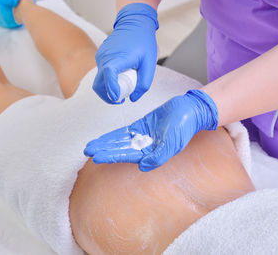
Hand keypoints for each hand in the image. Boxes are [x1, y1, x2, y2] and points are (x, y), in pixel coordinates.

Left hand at [84, 90, 218, 171]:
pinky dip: (113, 135)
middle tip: (87, 151)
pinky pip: (124, 131)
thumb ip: (158, 157)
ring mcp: (141, 136)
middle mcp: (143, 146)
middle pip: (118, 149)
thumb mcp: (173, 144)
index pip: (125, 155)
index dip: (110, 156)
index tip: (96, 157)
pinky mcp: (141, 126)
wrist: (189, 111)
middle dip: (103, 150)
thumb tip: (142, 167)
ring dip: (105, 143)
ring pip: (119, 141)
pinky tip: (103, 138)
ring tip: (90, 146)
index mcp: (149, 153)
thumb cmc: (183, 128)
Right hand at [93, 3, 158, 103]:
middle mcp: (105, 57)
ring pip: (98, 79)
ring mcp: (100, 56)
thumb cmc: (143, 41)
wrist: (134, 22)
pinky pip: (100, 72)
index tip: (117, 98)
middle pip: (99, 83)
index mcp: (118, 57)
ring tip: (121, 89)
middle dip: (107, 96)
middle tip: (120, 100)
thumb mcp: (149, 63)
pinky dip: (107, 79)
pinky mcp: (100, 55)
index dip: (111, 89)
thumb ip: (144, 83)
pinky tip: (119, 78)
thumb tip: (133, 98)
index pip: (108, 74)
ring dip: (107, 88)